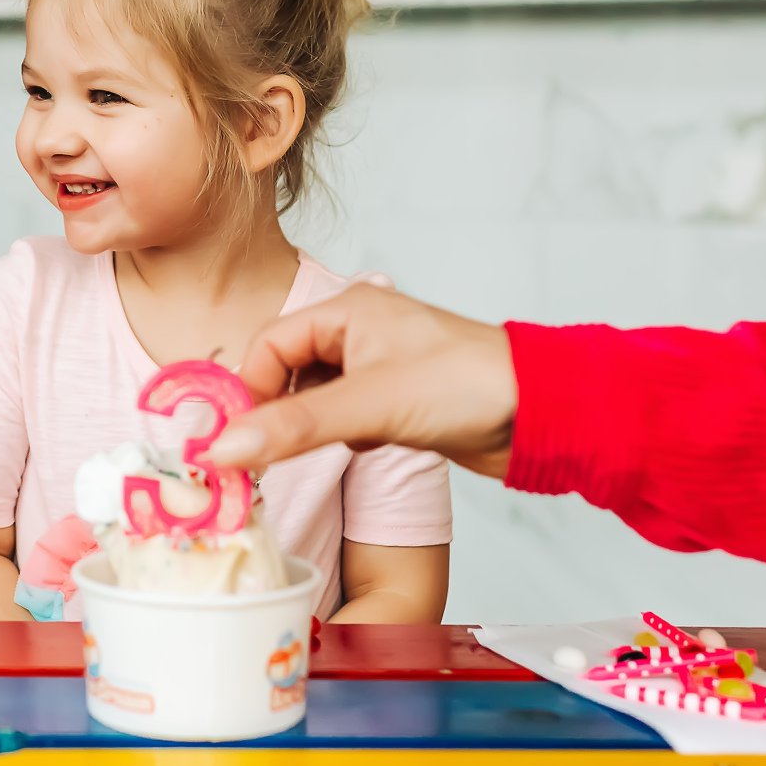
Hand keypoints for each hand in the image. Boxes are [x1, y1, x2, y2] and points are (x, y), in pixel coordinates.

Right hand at [211, 283, 517, 478]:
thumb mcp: (368, 406)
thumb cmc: (466, 385)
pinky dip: (348, 437)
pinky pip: (346, 419)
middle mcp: (357, 331)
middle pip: (286, 372)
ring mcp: (377, 366)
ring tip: (342, 441)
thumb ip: (292, 428)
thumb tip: (223, 447)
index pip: (267, 346)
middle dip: (279, 413)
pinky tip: (375, 444)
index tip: (232, 439)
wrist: (543, 414)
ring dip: (317, 428)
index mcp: (345, 310)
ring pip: (315, 400)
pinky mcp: (396, 400)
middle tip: (266, 455)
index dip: (246, 392)